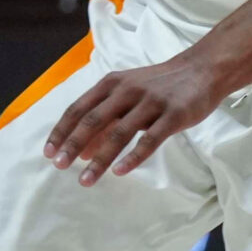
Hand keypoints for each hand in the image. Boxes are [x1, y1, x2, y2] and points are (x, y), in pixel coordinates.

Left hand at [42, 53, 227, 185]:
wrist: (202, 70)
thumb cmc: (160, 85)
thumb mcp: (127, 93)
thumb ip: (105, 118)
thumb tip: (81, 151)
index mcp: (112, 83)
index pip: (79, 108)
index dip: (62, 131)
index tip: (49, 153)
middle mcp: (127, 91)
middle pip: (93, 121)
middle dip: (73, 145)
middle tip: (59, 167)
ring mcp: (151, 103)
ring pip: (118, 134)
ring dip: (99, 160)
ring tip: (85, 180)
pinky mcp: (173, 115)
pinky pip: (150, 140)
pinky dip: (133, 157)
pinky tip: (120, 172)